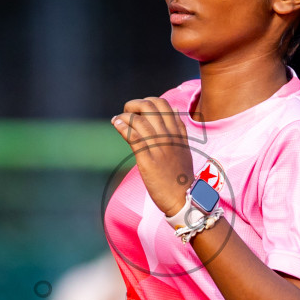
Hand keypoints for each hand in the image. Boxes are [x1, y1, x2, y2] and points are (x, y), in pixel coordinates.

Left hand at [111, 97, 194, 216]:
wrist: (184, 197)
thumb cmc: (181, 175)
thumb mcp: (184, 147)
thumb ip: (179, 128)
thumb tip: (173, 109)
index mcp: (177, 132)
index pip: (162, 104)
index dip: (146, 102)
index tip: (138, 111)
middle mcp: (168, 136)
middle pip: (150, 106)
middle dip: (133, 105)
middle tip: (126, 114)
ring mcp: (158, 146)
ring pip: (139, 119)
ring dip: (124, 116)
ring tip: (116, 120)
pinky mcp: (148, 158)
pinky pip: (133, 135)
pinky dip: (122, 126)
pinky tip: (116, 124)